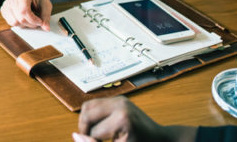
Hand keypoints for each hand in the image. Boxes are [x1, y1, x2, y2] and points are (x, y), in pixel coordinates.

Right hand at [0, 0, 52, 30]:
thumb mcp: (46, 4)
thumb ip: (46, 16)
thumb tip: (46, 28)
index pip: (24, 11)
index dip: (33, 19)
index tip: (40, 21)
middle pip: (20, 19)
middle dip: (31, 23)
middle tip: (37, 21)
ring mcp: (6, 4)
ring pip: (15, 22)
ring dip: (25, 25)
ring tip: (30, 19)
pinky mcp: (3, 9)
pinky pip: (10, 23)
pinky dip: (19, 24)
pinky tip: (23, 18)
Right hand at [75, 96, 195, 141]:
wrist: (161, 140)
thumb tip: (75, 135)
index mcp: (122, 119)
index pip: (93, 131)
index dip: (91, 141)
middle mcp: (120, 104)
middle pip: (86, 115)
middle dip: (85, 130)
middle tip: (92, 140)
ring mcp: (119, 99)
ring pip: (87, 107)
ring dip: (87, 121)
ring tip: (95, 134)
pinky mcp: (119, 98)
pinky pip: (95, 104)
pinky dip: (93, 116)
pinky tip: (101, 127)